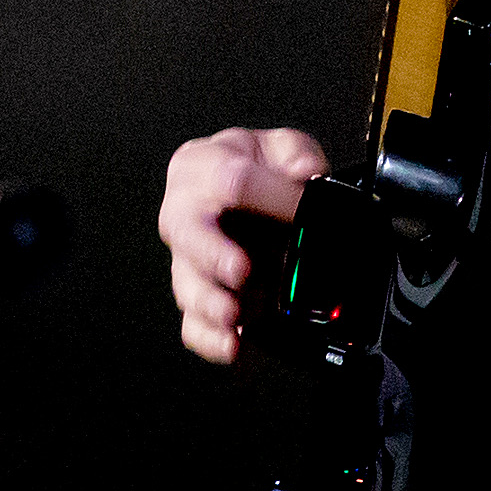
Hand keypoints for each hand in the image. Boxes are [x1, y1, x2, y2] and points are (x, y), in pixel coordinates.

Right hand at [161, 126, 328, 364]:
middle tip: (241, 271)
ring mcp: (188, 258)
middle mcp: (185, 212)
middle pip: (188, 233)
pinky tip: (231, 344)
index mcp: (201, 165)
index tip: (299, 211)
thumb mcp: (283, 146)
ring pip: (186, 284)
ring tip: (236, 314)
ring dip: (211, 303)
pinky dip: (210, 338)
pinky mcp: (197, 296)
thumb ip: (297, 154)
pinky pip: (192, 323)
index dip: (267, 197)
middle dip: (213, 255)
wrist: (250, 192)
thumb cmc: (257, 169)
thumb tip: (305, 174)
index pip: (230, 179)